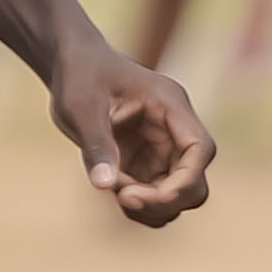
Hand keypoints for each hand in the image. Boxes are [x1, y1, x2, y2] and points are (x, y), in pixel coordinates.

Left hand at [51, 42, 213, 225]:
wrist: (72, 66)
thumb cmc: (79, 75)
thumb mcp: (81, 107)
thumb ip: (97, 145)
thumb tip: (104, 186)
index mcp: (170, 105)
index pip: (200, 149)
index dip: (183, 181)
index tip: (144, 196)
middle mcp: (174, 130)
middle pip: (194, 181)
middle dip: (163, 199)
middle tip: (122, 196)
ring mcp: (163, 150)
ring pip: (176, 196)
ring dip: (147, 205)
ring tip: (110, 184)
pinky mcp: (147, 164)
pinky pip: (154, 197)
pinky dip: (136, 204)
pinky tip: (109, 184)